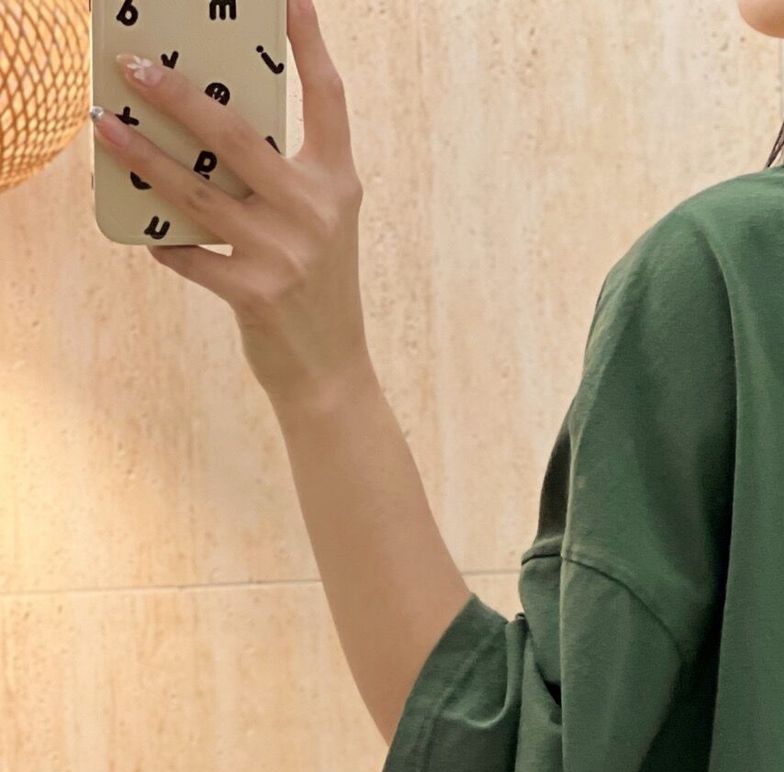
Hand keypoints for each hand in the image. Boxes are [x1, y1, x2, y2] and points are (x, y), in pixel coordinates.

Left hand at [93, 0, 369, 415]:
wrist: (331, 374)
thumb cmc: (315, 289)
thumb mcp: (315, 227)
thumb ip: (278, 180)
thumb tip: (203, 133)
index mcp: (337, 185)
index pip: (328, 100)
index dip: (309, 45)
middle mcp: (315, 214)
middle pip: (237, 138)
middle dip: (178, 96)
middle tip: (134, 66)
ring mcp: (285, 255)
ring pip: (197, 193)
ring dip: (143, 157)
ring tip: (104, 125)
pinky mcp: (256, 295)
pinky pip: (190, 257)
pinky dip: (163, 244)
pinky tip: (143, 233)